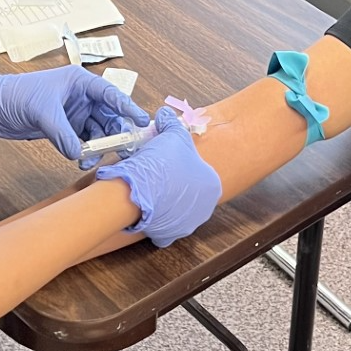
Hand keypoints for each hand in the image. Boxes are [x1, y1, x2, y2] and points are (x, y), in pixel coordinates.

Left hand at [0, 62, 147, 158]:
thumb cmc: (13, 96)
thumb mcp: (42, 113)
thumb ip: (63, 134)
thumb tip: (79, 154)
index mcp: (78, 81)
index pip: (110, 94)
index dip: (128, 107)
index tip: (142, 121)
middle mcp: (80, 96)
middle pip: (108, 115)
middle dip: (115, 132)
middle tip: (122, 148)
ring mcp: (72, 112)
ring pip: (97, 130)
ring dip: (98, 145)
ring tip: (94, 158)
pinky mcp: (64, 127)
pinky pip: (83, 140)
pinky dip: (85, 151)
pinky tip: (82, 161)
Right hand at [95, 107, 220, 247]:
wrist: (137, 191)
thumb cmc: (161, 164)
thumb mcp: (172, 135)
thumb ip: (172, 122)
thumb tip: (166, 113)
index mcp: (213, 185)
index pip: (201, 171)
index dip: (184, 163)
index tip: (170, 159)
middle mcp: (205, 208)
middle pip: (191, 192)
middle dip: (177, 184)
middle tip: (161, 173)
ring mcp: (187, 225)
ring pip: (178, 210)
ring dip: (167, 201)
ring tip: (152, 188)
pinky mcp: (168, 236)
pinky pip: (163, 226)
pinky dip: (156, 218)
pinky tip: (148, 206)